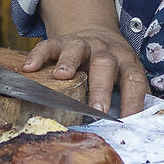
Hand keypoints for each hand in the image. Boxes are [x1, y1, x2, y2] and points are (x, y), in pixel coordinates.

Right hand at [22, 28, 147, 117]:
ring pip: (77, 50)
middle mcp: (105, 51)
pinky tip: (29, 68)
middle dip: (101, 87)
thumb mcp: (125, 76)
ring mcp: (83, 44)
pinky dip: (39, 55)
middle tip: (98, 108)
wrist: (96, 32)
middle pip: (105, 65)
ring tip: (61, 76)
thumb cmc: (112, 66)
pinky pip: (49, 46)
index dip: (133, 100)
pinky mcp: (61, 42)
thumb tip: (129, 130)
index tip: (129, 122)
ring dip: (69, 62)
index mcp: (126, 62)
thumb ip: (126, 98)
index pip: (134, 80)